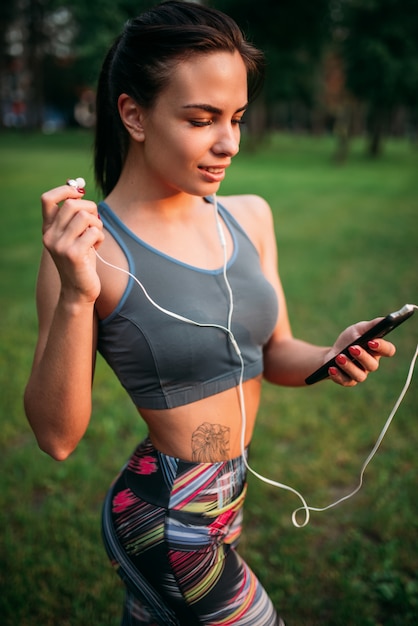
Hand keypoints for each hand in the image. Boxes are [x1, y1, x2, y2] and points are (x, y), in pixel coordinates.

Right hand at [41, 183, 103, 302]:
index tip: (80, 193)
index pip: (47, 199)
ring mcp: (60, 246)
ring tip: (96, 235)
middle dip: (90, 208)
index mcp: (48, 229)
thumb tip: (80, 189)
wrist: (78, 290)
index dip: (65, 190)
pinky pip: (93, 232)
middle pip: (71, 204)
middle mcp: (50, 236)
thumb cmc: (82, 261)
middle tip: (95, 221)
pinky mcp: (73, 255)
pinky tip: (97, 246)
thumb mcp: (75, 236)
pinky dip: (100, 236)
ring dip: (97, 223)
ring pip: (84, 216)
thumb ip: (75, 216)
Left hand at [325, 319, 395, 386]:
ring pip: (359, 375)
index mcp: (376, 351)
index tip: (371, 341)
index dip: (382, 347)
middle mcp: (370, 364)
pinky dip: (337, 375)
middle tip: (352, 348)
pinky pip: (345, 381)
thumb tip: (384, 319)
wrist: (331, 353)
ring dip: (349, 366)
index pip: (388, 350)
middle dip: (362, 356)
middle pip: (373, 365)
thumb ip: (371, 325)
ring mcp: (360, 374)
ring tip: (339, 357)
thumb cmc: (348, 341)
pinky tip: (331, 368)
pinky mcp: (347, 381)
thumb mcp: (358, 330)